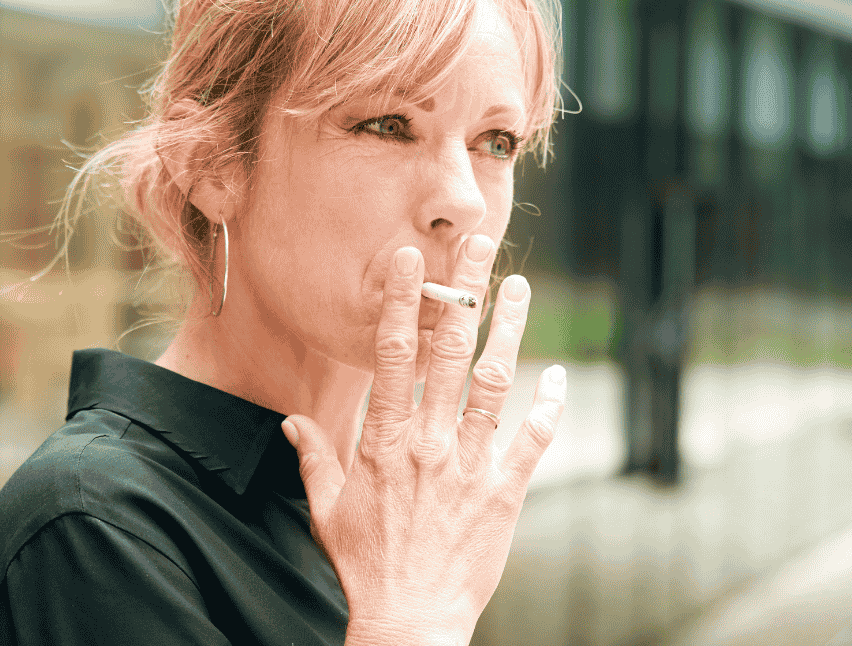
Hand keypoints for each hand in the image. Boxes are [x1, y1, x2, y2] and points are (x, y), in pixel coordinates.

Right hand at [280, 235, 566, 645]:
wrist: (408, 620)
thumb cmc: (365, 566)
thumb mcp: (327, 509)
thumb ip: (314, 459)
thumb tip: (292, 424)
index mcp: (384, 441)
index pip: (394, 355)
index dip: (403, 301)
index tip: (410, 258)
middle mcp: (429, 443)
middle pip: (449, 352)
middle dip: (463, 293)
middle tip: (478, 243)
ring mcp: (470, 465)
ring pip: (493, 383)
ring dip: (509, 330)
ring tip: (518, 285)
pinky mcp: (505, 492)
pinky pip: (532, 439)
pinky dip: (549, 405)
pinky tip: (559, 374)